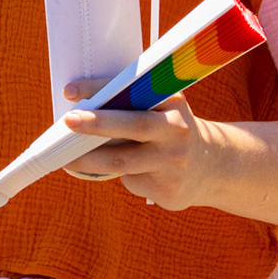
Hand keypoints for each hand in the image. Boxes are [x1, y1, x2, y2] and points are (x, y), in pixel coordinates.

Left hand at [61, 93, 227, 209]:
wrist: (212, 166)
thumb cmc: (167, 128)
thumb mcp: (160, 107)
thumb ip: (128, 101)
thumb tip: (75, 101)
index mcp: (172, 101)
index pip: (132, 90)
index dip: (99, 88)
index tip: (70, 90)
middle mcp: (176, 130)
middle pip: (133, 126)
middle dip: (97, 123)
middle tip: (67, 121)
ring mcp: (174, 162)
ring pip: (121, 161)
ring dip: (88, 160)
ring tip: (65, 158)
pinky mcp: (168, 189)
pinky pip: (131, 180)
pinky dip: (118, 175)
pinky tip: (118, 172)